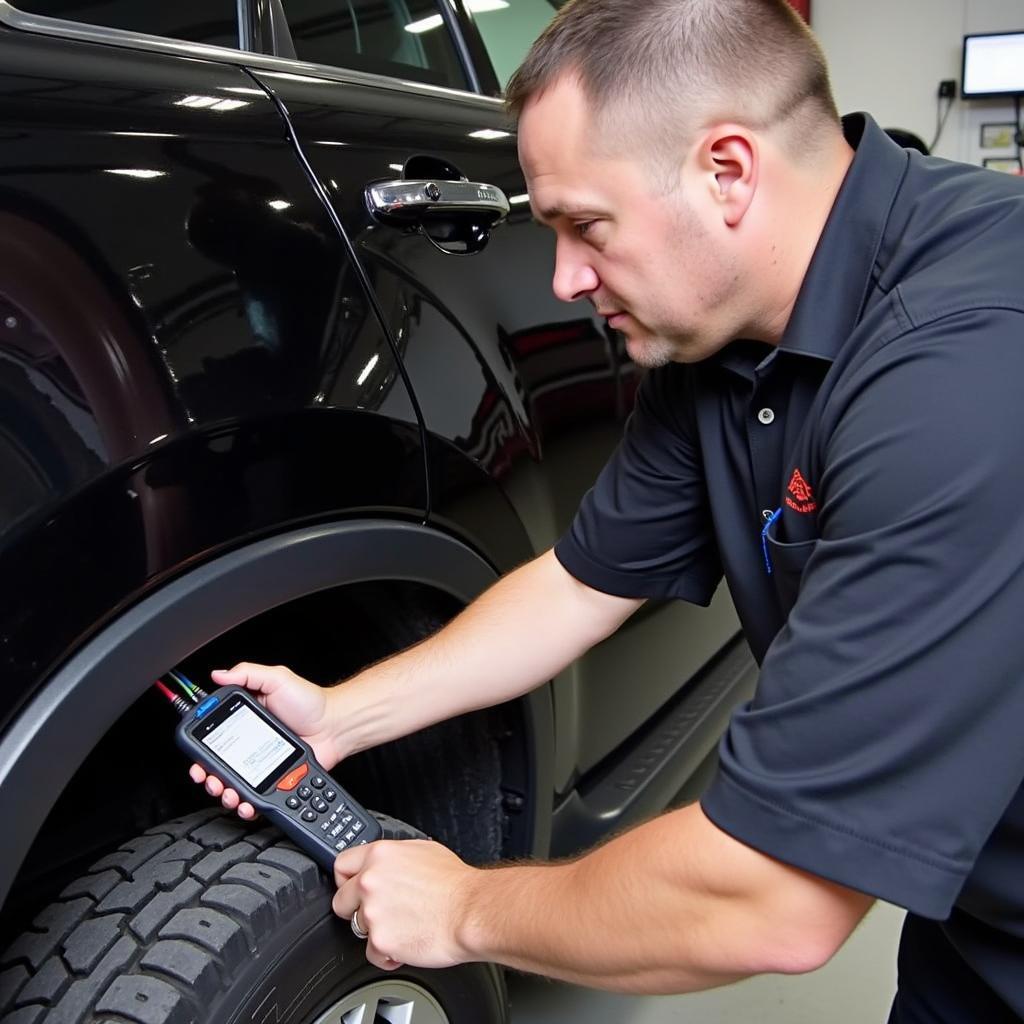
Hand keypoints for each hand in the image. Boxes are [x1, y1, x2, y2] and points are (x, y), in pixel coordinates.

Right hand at [189, 662, 340, 819]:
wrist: (335, 727)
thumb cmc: (310, 703)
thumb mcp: (278, 679)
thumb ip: (248, 674)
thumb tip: (219, 674)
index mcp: (244, 720)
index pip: (214, 737)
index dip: (200, 751)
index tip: (197, 760)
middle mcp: (249, 744)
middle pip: (217, 767)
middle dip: (208, 778)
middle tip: (211, 780)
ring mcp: (260, 764)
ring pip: (233, 786)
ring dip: (224, 794)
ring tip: (229, 793)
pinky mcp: (274, 780)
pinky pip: (255, 796)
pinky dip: (246, 804)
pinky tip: (246, 803)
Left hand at [332, 840, 478, 970]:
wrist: (472, 912)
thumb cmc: (456, 884)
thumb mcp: (424, 850)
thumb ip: (395, 857)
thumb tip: (387, 864)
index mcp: (380, 855)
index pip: (341, 864)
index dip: (346, 879)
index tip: (351, 888)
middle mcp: (370, 881)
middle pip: (341, 900)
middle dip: (357, 909)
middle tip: (381, 912)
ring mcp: (372, 912)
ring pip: (357, 928)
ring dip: (376, 931)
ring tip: (403, 926)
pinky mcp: (379, 940)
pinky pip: (372, 953)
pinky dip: (386, 953)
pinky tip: (405, 942)